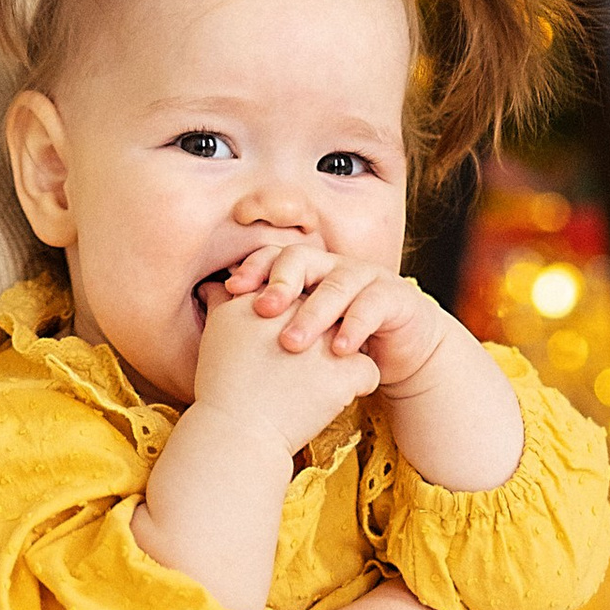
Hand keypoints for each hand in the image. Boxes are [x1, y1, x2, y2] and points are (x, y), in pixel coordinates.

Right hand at [189, 275, 363, 462]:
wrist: (237, 432)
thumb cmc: (223, 386)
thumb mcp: (218, 331)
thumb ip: (225, 300)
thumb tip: (222, 283)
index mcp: (270, 294)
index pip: (295, 294)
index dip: (290, 321)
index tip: (276, 348)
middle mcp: (301, 310)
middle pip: (324, 313)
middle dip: (318, 335)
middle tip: (293, 369)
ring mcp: (326, 338)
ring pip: (349, 338)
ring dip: (338, 359)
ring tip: (315, 385)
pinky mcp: (348, 370)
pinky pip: (367, 371)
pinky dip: (356, 387)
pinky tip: (334, 399)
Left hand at [222, 238, 447, 395]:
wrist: (400, 353)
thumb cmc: (338, 343)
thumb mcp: (303, 332)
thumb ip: (267, 320)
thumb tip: (209, 303)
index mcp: (306, 269)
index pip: (274, 256)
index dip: (253, 268)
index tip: (231, 290)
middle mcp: (333, 265)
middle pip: (302, 258)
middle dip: (280, 283)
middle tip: (263, 311)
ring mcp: (366, 277)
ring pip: (336, 284)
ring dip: (314, 313)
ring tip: (293, 343)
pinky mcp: (395, 297)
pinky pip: (372, 305)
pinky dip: (354, 326)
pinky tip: (339, 350)